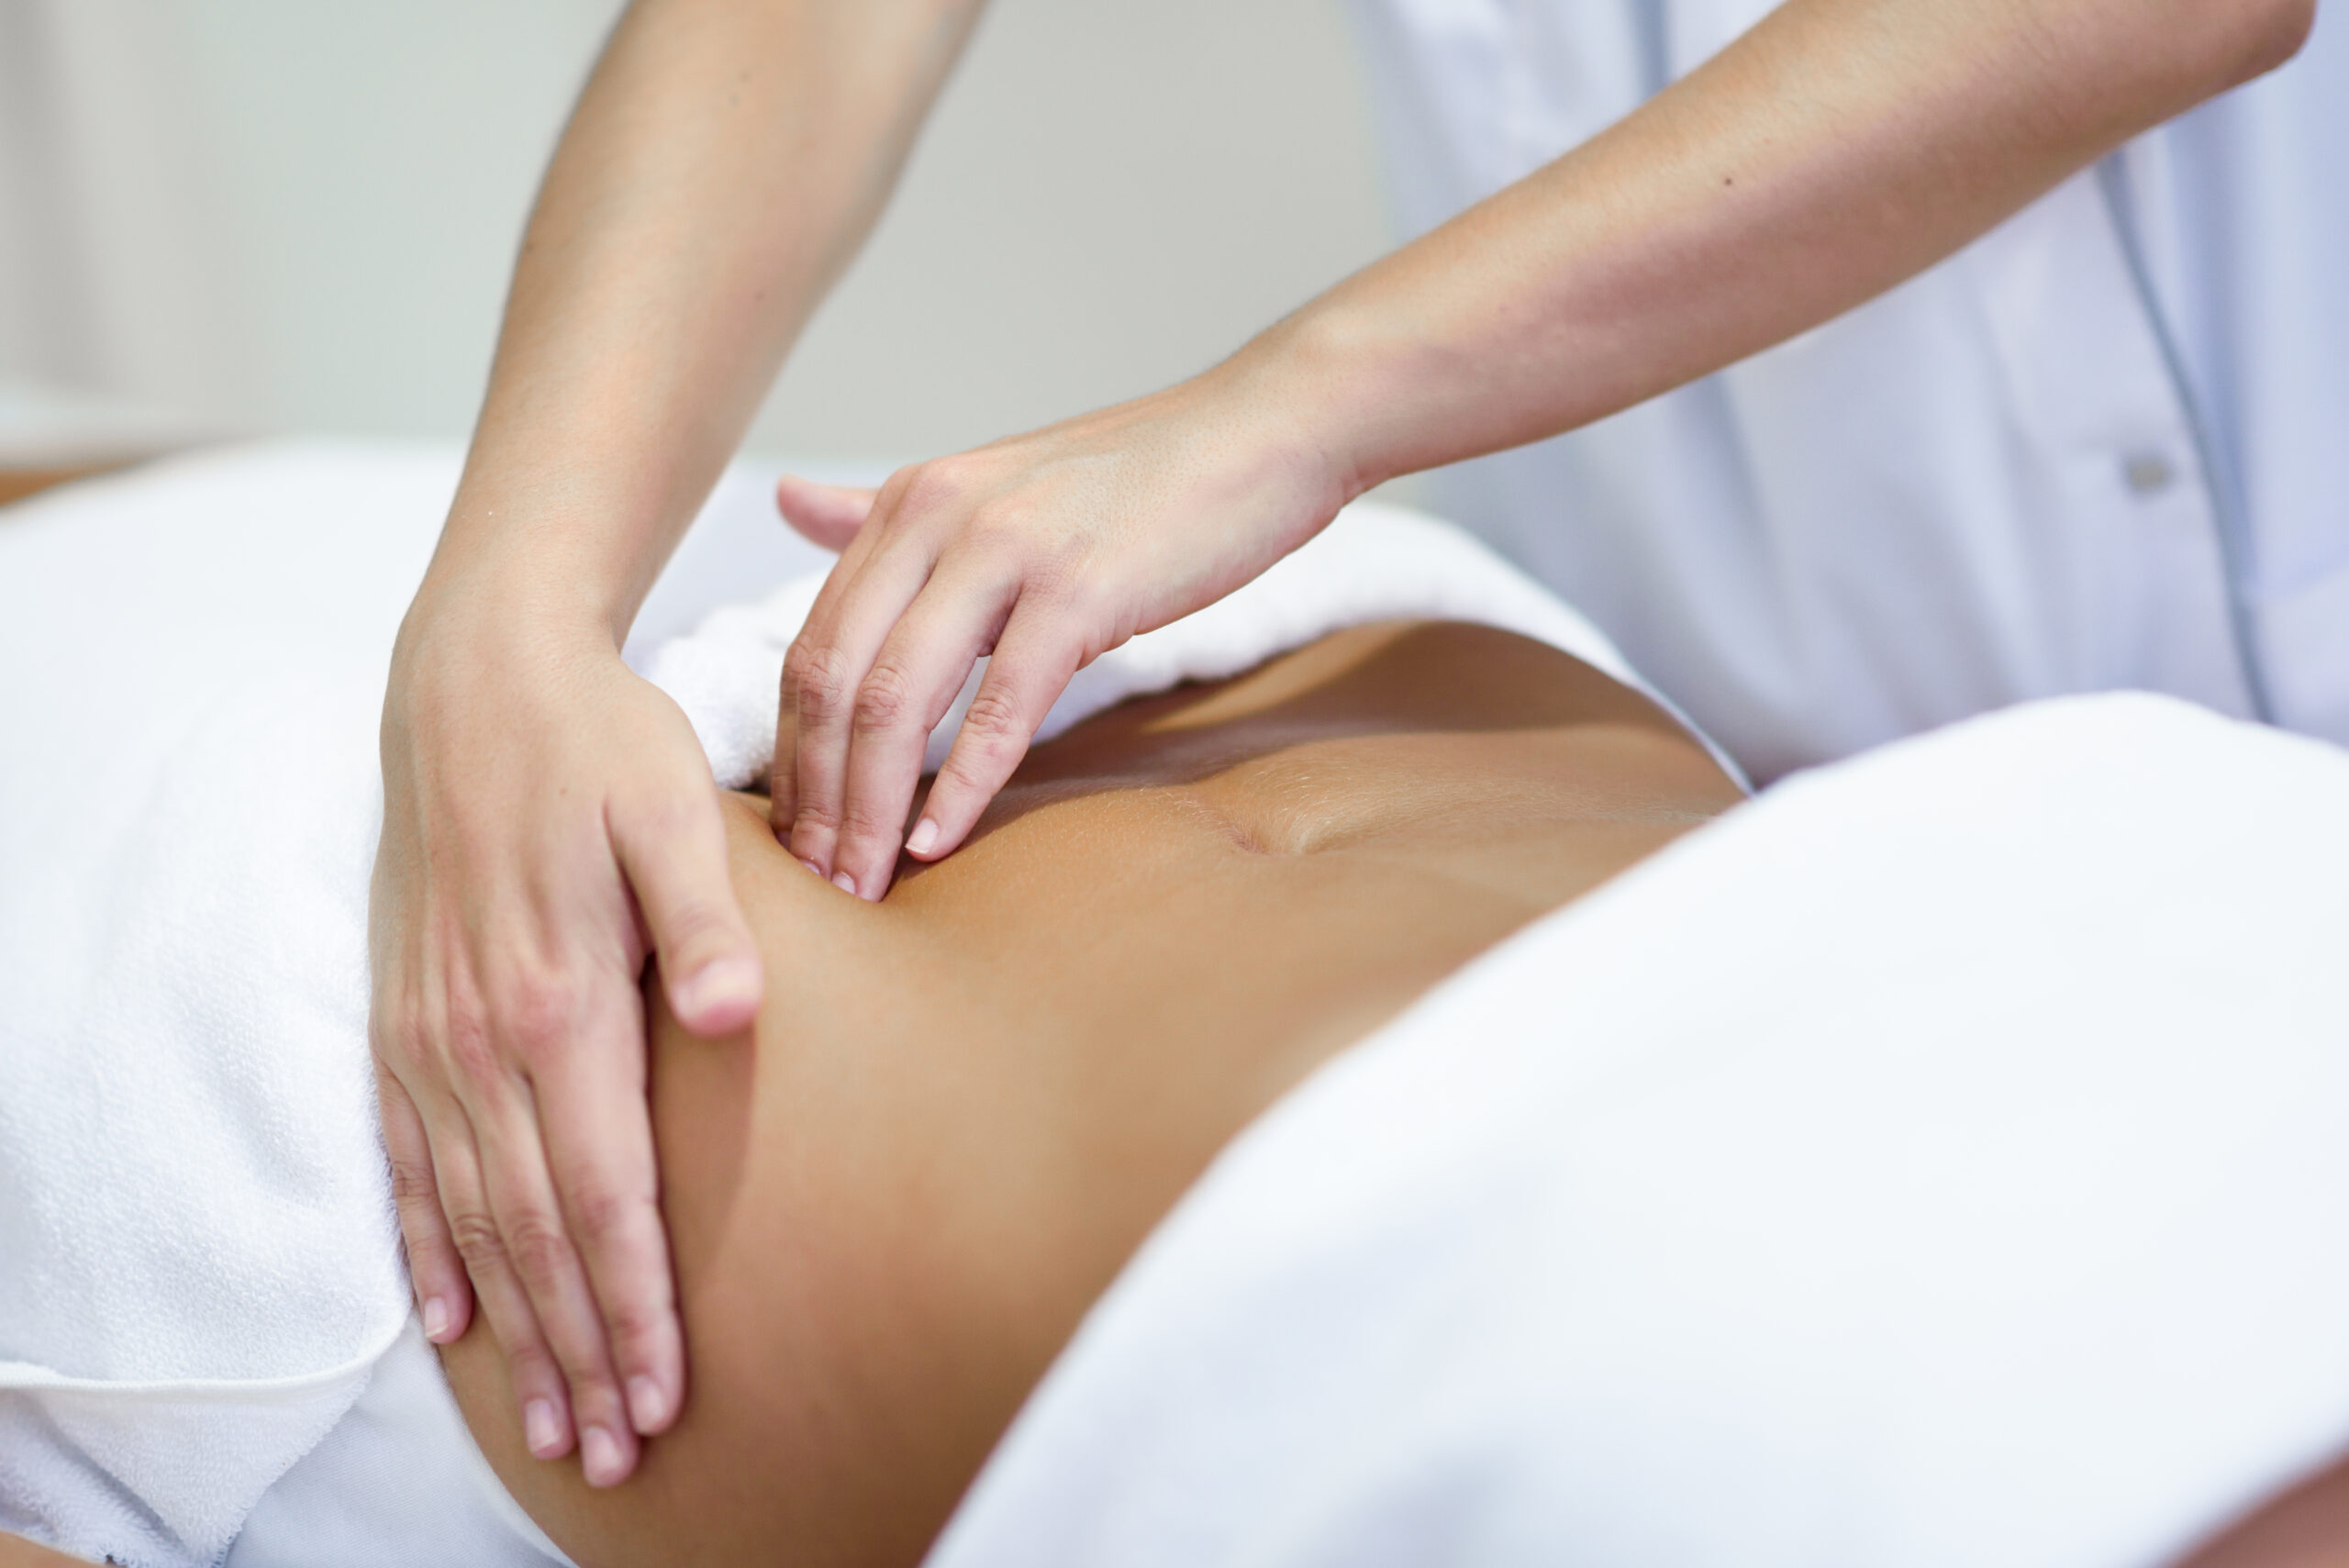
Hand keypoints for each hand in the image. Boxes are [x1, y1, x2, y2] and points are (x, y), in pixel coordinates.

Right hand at [370, 599, 761, 1487]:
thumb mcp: (673, 807)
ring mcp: (431, 1038)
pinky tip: (453, 1319)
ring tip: (551, 1422)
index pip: (604, 1193)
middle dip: (580, 1351)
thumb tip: (731, 1017)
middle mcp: (482, 1042)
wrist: (477, 683)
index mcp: (559, 1003)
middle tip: (616, 1451)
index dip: (633, 1304)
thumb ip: (701, 919)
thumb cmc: (600, 745)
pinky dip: (430, 1251)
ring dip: (516, 1329)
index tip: (663, 1397)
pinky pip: (409, 1164)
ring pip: (473, 1220)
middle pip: (537, 1234)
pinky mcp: (404, 1022)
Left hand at [769, 366, 1348, 896]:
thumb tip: (787, 503)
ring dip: (869, 808)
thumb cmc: (1140, 481)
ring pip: (895, 698)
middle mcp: (938, 516)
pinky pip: (1001, 706)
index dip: (792, 752)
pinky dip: (961, 786)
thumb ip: (888, 514)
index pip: (812, 645)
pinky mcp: (1080, 588)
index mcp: (911, 503)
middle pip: (833, 679)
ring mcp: (1007, 549)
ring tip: (863, 883)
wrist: (1263, 433)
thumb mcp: (996, 489)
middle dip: (816, 797)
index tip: (797, 836)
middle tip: (819, 884)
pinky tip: (937, 842)